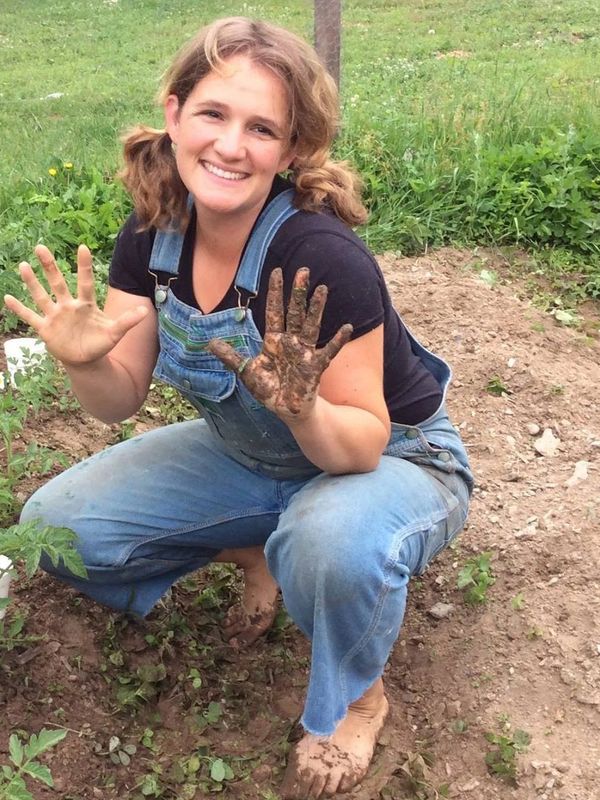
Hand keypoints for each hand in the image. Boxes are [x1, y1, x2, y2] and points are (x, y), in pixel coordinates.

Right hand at [3, 245, 148, 366]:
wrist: (87, 361)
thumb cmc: (101, 344)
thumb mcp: (114, 333)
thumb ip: (127, 322)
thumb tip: (143, 312)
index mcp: (85, 305)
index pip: (84, 282)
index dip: (84, 266)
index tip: (83, 247)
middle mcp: (68, 306)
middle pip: (57, 283)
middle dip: (49, 266)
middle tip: (40, 247)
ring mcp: (55, 316)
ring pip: (41, 296)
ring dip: (32, 282)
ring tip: (23, 266)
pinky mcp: (46, 329)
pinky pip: (30, 317)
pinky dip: (20, 309)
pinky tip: (7, 298)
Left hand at [207, 267, 351, 419]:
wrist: (286, 410)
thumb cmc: (269, 390)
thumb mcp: (246, 372)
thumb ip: (230, 357)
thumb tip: (208, 343)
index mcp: (274, 341)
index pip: (274, 311)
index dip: (275, 292)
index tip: (277, 271)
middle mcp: (291, 342)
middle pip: (295, 312)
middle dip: (298, 293)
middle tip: (304, 271)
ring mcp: (304, 353)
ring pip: (311, 325)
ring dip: (316, 308)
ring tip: (322, 289)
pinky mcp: (315, 367)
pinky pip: (328, 352)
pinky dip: (337, 341)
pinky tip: (345, 328)